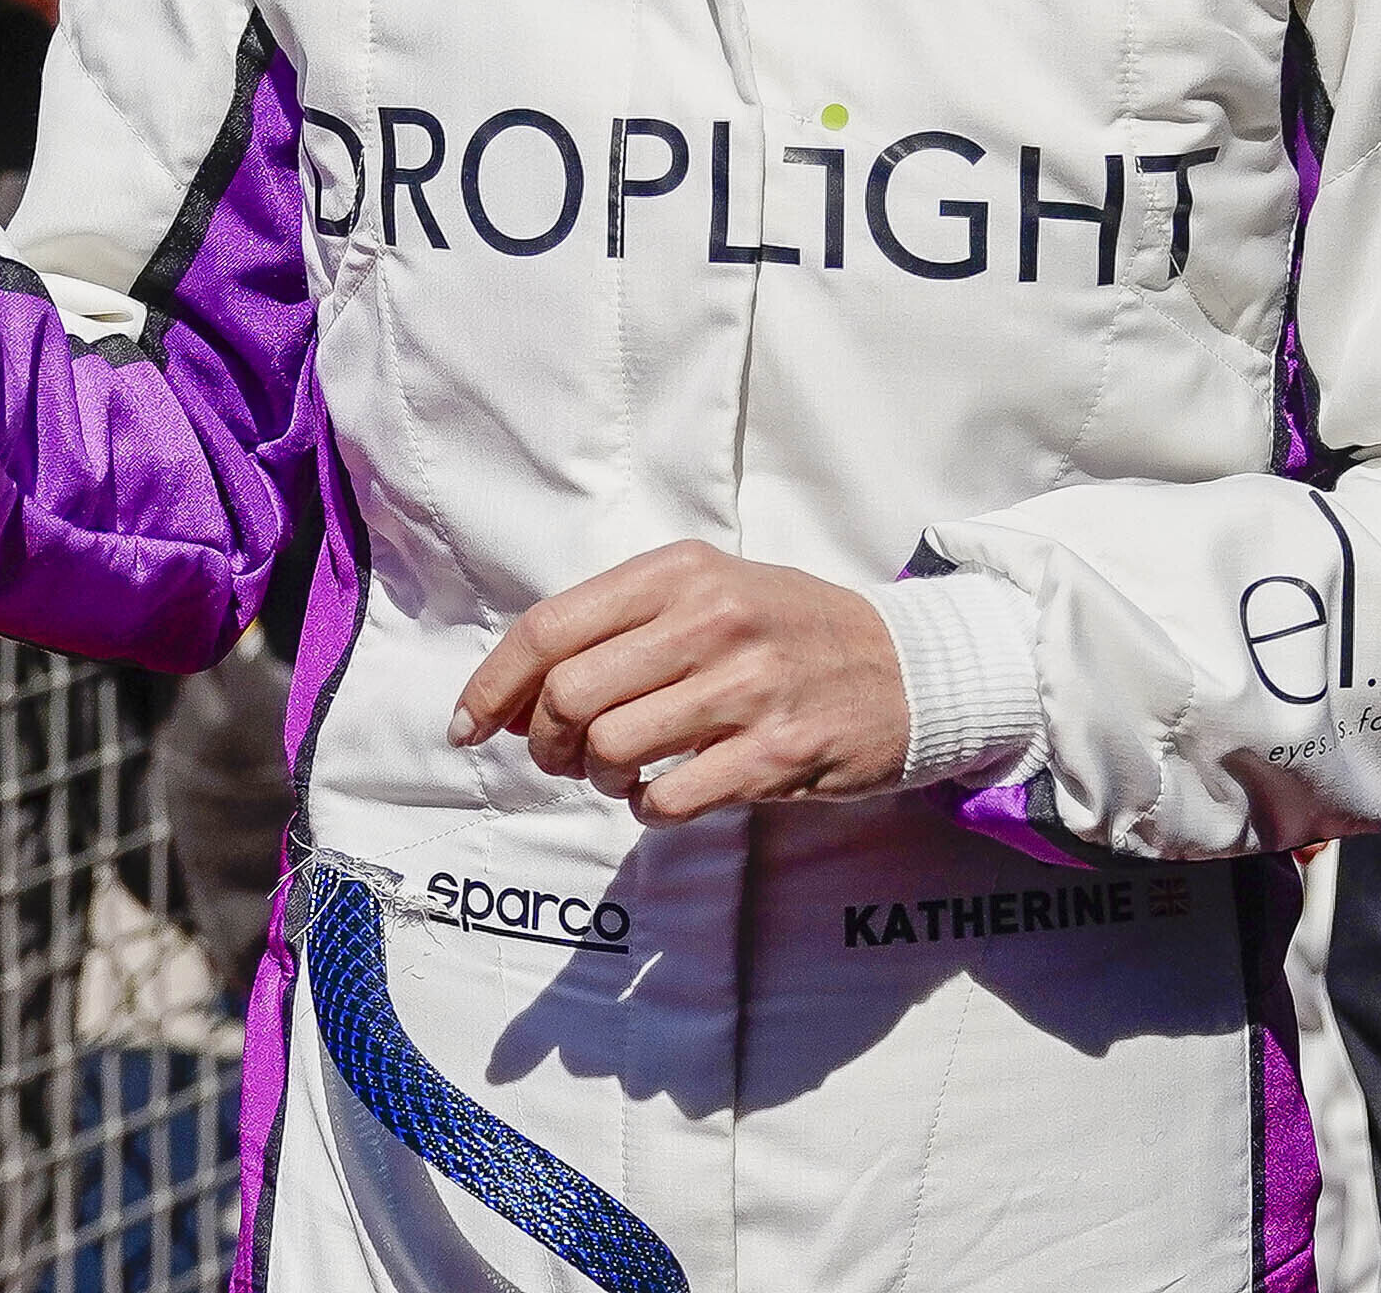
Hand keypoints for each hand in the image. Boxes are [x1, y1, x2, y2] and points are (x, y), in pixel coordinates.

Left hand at [451, 542, 907, 823]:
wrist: (911, 668)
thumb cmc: (789, 632)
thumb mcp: (711, 592)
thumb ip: (619, 627)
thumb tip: (511, 697)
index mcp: (682, 571)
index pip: (551, 627)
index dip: (494, 684)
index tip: (468, 726)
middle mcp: (713, 619)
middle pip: (569, 695)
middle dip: (544, 741)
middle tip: (562, 757)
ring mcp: (748, 687)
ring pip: (611, 748)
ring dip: (598, 778)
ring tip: (621, 775)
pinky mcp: (778, 753)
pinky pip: (669, 798)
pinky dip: (648, 810)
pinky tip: (666, 796)